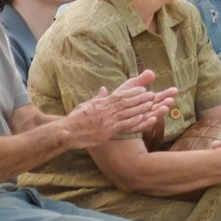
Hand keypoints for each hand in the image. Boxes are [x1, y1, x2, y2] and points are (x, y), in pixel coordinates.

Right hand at [61, 73, 176, 146]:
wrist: (68, 131)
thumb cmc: (76, 119)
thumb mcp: (86, 104)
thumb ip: (98, 97)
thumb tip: (104, 89)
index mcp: (102, 103)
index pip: (120, 95)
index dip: (132, 92)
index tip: (143, 89)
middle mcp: (106, 110)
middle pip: (126, 102)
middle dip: (140, 98)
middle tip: (152, 95)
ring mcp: (107, 120)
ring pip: (127, 112)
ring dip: (140, 108)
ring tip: (151, 104)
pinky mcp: (107, 131)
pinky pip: (123, 124)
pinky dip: (133, 121)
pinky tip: (142, 118)